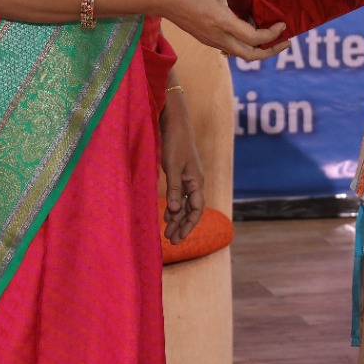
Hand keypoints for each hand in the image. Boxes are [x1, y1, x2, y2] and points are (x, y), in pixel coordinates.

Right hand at [157, 0, 288, 60]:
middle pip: (250, 56)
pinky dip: (244, 44)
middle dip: (270, 51)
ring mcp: (212, 41)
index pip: (254, 38)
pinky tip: (248, 27)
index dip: (272, 34)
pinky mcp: (207, 39)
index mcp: (222, 23)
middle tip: (285, 42)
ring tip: (270, 36)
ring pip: (240, 54)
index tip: (282, 24)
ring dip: (258, 49)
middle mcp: (218, 37)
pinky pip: (230, 48)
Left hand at [160, 94, 204, 243]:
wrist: (175, 121)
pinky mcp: (181, 173)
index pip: (196, 209)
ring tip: (167, 232)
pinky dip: (175, 206)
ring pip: (186, 204)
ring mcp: (189, 178)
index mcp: (197, 181)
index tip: (178, 238)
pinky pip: (181, 195)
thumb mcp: (172, 166)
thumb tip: (176, 211)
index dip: (188, 225)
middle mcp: (195, 181)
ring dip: (178, 218)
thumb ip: (175, 188)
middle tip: (171, 241)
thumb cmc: (175, 142)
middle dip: (182, 226)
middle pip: (192, 210)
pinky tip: (167, 214)